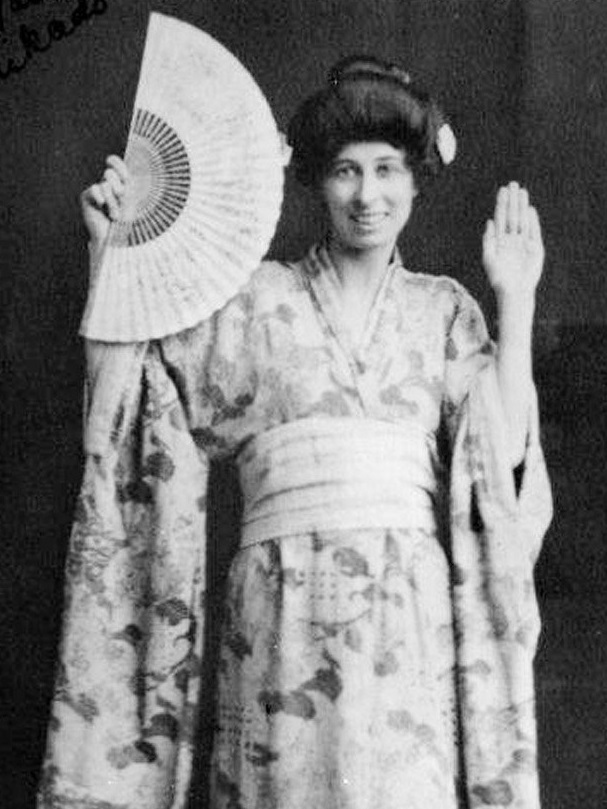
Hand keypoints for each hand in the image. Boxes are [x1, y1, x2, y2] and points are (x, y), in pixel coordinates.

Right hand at [80, 155, 128, 246]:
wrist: (114, 238)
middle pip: (110, 173)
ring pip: (105, 185)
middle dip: (119, 189)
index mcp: (119, 182)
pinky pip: (94, 189)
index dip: (117, 164)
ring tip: (114, 215)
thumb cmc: (126, 220)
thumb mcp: (130, 199)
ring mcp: (96, 191)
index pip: (114, 163)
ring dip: (113, 202)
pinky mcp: (86, 197)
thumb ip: (124, 181)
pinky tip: (101, 205)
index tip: (123, 174)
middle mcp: (106, 184)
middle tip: (121, 203)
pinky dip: (100, 197)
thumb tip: (109, 169)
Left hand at [482, 182, 544, 301]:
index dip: (502, 204)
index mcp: (499, 240)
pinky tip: (530, 210)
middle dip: (513, 200)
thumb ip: (488, 240)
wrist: (514, 291)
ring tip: (522, 192)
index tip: (502, 190)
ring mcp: (523, 242)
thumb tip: (489, 221)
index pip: (501, 217)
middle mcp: (511, 239)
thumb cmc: (498, 278)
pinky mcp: (535, 248)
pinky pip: (533, 231)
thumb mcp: (489, 258)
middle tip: (513, 184)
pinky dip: (532, 221)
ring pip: (523, 220)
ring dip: (522, 206)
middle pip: (512, 215)